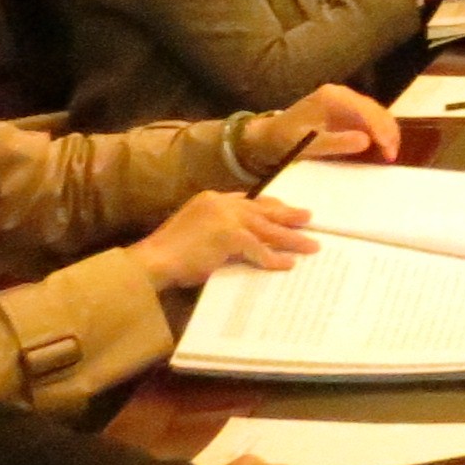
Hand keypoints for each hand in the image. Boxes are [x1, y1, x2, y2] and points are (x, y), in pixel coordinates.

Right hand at [131, 189, 318, 289]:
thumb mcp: (196, 232)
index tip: (283, 208)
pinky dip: (274, 259)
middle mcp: (221, 203)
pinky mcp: (230, 236)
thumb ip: (218, 229)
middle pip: (263, 209)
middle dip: (287, 214)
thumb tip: (245, 243)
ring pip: (267, 228)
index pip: (248, 199)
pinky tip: (287, 265)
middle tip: (309, 218)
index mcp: (211, 199)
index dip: (268, 205)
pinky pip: (259, 249)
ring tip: (311, 245)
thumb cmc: (169, 254)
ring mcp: (226, 218)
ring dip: (291, 238)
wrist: (153, 261)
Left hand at [247, 85, 399, 168]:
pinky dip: (378, 133)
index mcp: (332, 97)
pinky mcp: (346, 112)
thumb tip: (366, 140)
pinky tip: (381, 148)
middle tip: (391, 157)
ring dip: (386, 132)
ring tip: (389, 155)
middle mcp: (342, 95)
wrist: (269, 137)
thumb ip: (335, 142)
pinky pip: (369, 120)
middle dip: (387, 132)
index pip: (366, 110)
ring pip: (376, 114)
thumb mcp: (306, 144)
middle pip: (375, 110)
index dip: (381, 130)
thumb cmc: (284, 140)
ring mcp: (345, 102)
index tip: (388, 152)